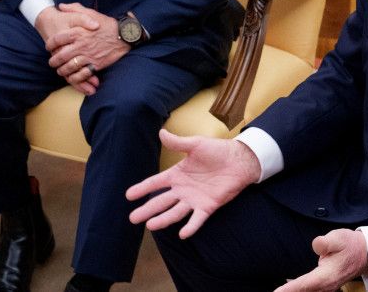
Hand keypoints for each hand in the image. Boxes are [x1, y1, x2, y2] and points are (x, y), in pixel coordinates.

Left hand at [35, 2, 104, 92]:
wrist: (124, 35)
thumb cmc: (106, 24)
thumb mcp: (91, 12)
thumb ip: (74, 9)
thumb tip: (61, 6)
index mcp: (78, 32)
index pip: (58, 39)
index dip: (50, 44)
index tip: (49, 46)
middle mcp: (81, 45)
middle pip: (61, 56)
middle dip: (53, 61)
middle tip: (52, 62)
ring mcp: (88, 56)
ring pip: (69, 67)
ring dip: (62, 70)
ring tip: (60, 71)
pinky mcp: (96, 64)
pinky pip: (82, 74)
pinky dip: (75, 77)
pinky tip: (72, 77)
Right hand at [126, 129, 260, 237]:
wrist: (239, 160)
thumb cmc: (217, 151)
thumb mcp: (196, 144)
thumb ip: (178, 142)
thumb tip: (161, 132)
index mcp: (177, 174)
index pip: (156, 183)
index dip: (142, 188)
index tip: (128, 196)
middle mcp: (182, 189)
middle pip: (161, 201)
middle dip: (147, 209)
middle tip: (133, 219)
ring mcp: (194, 199)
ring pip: (175, 212)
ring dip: (163, 219)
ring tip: (150, 226)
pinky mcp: (208, 207)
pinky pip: (197, 219)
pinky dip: (191, 226)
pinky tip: (183, 234)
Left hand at [274, 229, 367, 291]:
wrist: (365, 253)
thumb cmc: (350, 245)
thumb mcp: (339, 238)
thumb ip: (326, 242)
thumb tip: (316, 245)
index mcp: (326, 276)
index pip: (304, 284)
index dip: (289, 290)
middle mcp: (325, 286)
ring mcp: (325, 288)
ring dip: (293, 291)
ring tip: (279, 291)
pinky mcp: (324, 287)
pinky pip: (309, 291)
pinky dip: (298, 290)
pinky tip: (288, 288)